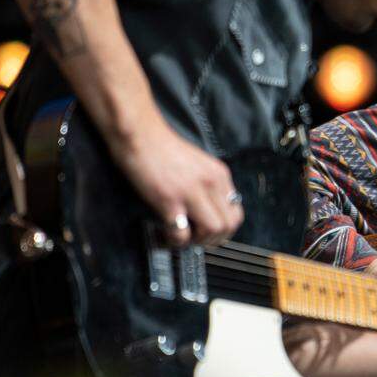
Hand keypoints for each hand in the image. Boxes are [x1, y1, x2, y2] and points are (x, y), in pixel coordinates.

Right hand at [109, 109, 243, 246]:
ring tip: (181, 240)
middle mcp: (211, 183)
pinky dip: (175, 242)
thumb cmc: (163, 149)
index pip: (236, 213)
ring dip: (196, 242)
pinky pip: (182, 233)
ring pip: (211, 230)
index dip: (224, 230)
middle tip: (196, 241)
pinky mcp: (169, 200)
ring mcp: (191, 192)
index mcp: (220, 175)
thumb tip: (209, 211)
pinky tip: (164, 236)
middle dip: (213, 240)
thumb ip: (208, 185)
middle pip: (228, 225)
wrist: (140, 135)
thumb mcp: (199, 164)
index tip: (210, 235)